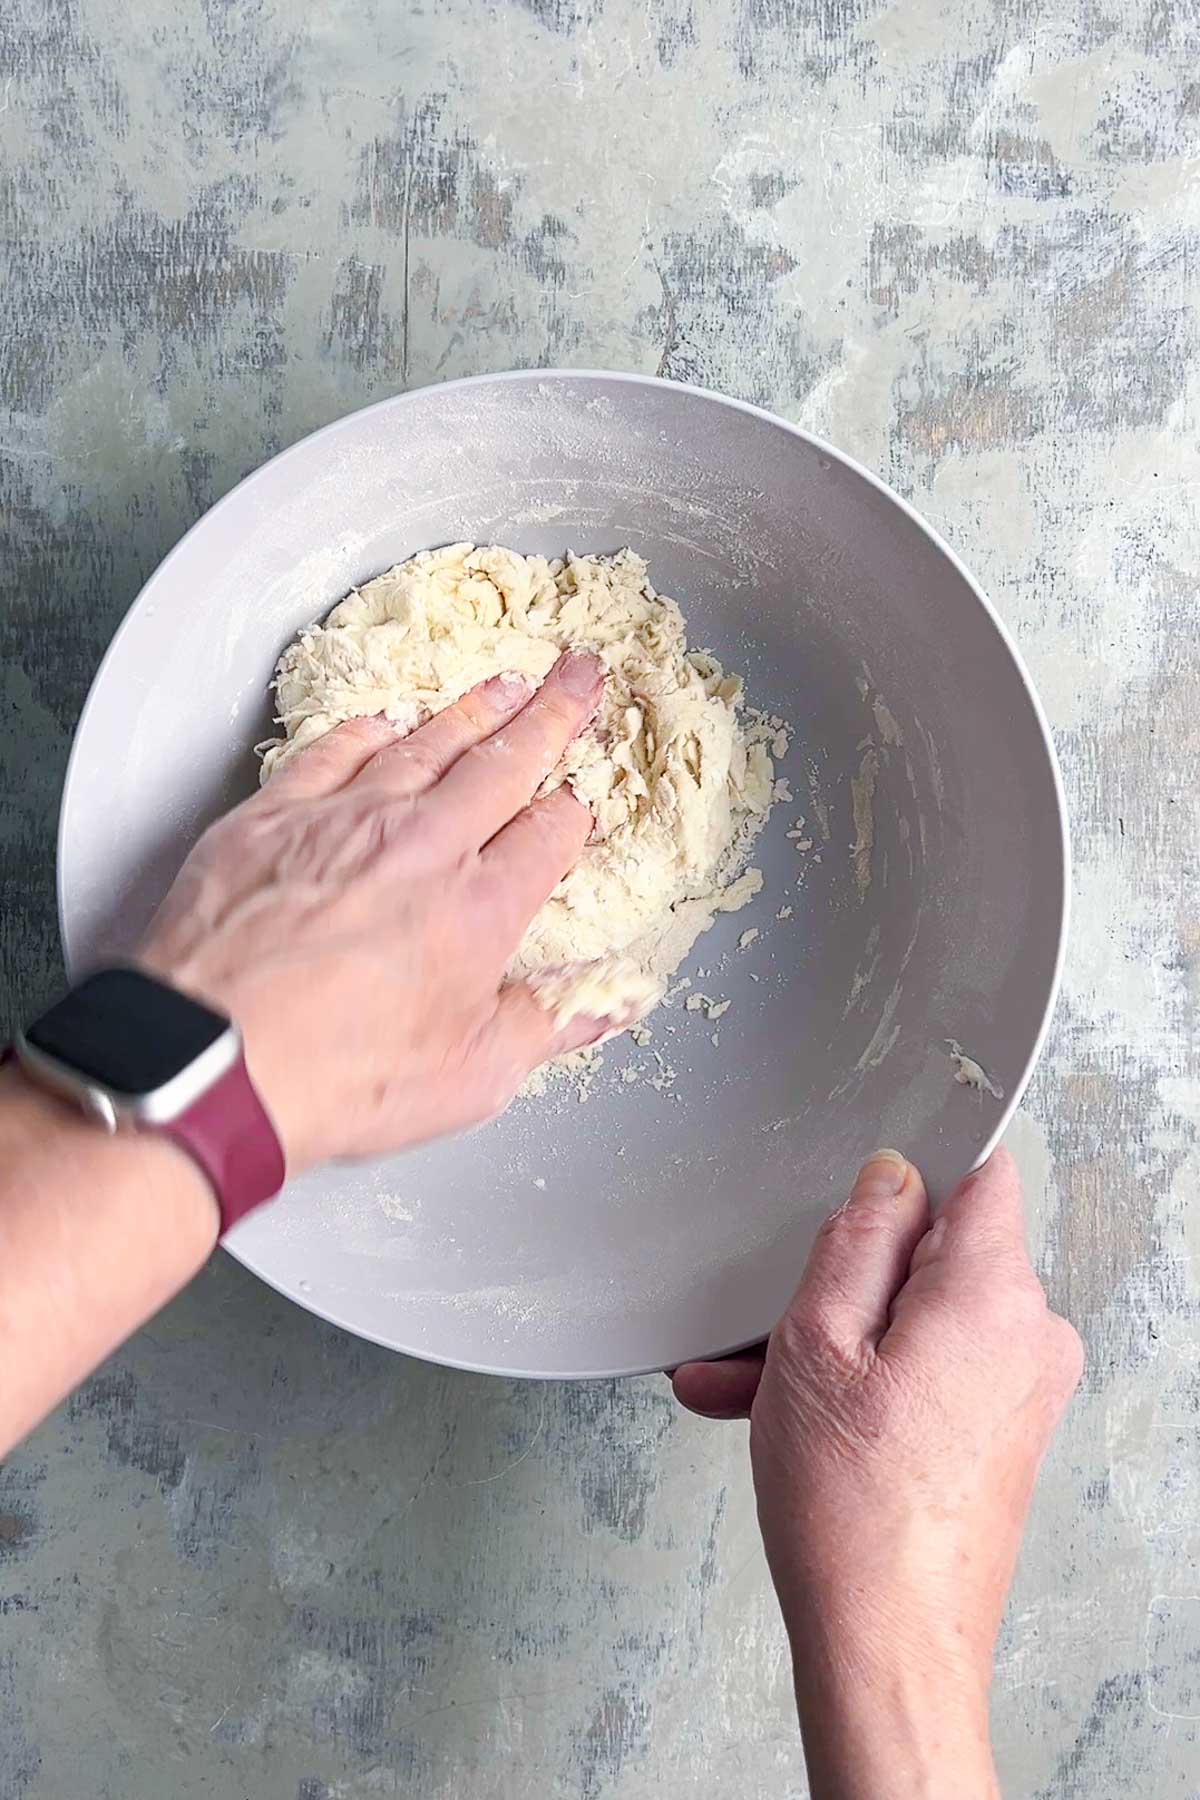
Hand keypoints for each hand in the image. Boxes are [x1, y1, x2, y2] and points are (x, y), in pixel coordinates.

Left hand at [140, 651, 608, 1172]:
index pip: (551, 833)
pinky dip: (370, 729)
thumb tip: (604, 1008)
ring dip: (473, 710)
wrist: (212, 1061)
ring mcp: (345, 820)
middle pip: (503, 762)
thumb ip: (544, 1027)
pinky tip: (387, 720)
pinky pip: (333, 751)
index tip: (586, 795)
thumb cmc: (338, 1077)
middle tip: (579, 675)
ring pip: (426, 743)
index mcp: (482, 907)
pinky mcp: (273, 816)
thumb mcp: (470, 1077)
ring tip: (506, 684)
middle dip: (551, 714)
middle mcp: (423, 844)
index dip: (577, 809)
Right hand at [672, 1148, 1082, 1798]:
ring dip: (832, 1342)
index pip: (979, 1172)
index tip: (856, 1195)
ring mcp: (1021, 1390)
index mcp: (994, 1294)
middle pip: (933, 1256)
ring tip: (744, 1382)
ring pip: (915, 1320)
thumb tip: (891, 1179)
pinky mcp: (1003, 1431)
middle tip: (763, 1322)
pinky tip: (779, 1416)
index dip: (909, 1174)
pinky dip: (860, 1384)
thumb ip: (857, 1238)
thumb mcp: (816, 1340)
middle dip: (842, 1280)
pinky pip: (926, 1372)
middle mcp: (1029, 1336)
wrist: (888, 1643)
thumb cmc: (852, 1509)